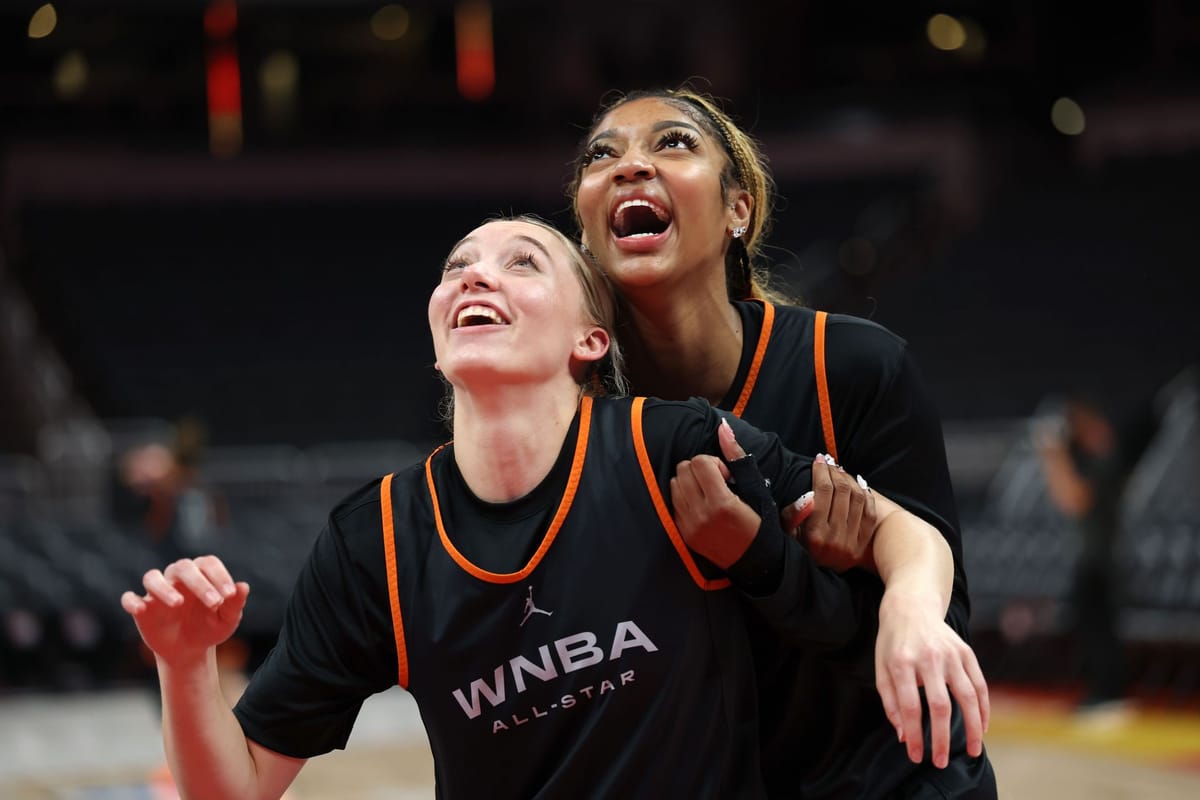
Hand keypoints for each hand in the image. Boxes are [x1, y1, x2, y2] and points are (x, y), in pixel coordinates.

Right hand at [120, 556, 248, 667]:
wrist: (189, 651)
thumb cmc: (210, 628)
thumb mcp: (226, 620)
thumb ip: (235, 604)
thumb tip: (244, 586)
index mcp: (201, 574)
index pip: (208, 563)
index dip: (219, 575)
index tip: (230, 595)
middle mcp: (177, 578)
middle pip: (182, 567)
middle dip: (199, 583)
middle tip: (214, 603)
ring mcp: (157, 592)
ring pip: (152, 577)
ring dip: (164, 588)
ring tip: (178, 603)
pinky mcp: (142, 609)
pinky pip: (129, 598)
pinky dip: (131, 601)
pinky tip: (141, 609)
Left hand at [669, 419, 768, 568]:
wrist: (755, 562)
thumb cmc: (761, 523)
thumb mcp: (756, 489)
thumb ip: (737, 457)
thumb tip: (723, 428)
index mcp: (722, 503)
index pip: (699, 462)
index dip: (713, 462)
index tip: (727, 476)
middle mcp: (701, 515)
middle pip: (683, 469)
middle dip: (699, 469)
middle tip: (717, 482)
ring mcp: (689, 526)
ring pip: (675, 483)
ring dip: (690, 481)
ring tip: (708, 493)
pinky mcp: (682, 533)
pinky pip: (673, 502)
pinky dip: (684, 497)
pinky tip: (701, 504)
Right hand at [786, 455, 876, 571]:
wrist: (814, 581)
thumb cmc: (797, 550)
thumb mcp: (785, 534)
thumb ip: (793, 515)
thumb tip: (809, 496)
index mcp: (814, 534)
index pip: (822, 492)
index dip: (821, 472)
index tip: (818, 460)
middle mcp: (835, 538)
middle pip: (841, 492)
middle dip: (835, 472)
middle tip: (830, 462)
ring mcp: (851, 542)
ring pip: (858, 499)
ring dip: (850, 480)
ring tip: (841, 472)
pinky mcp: (862, 545)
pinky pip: (869, 513)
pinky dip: (866, 496)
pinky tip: (858, 485)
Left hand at [875, 589, 988, 767]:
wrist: (911, 607)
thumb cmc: (892, 642)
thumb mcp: (880, 668)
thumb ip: (890, 702)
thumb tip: (902, 734)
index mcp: (902, 662)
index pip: (910, 707)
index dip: (914, 734)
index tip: (915, 755)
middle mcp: (929, 657)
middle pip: (940, 705)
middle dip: (942, 738)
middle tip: (940, 761)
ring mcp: (951, 654)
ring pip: (967, 696)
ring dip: (972, 728)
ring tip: (973, 751)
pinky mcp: (966, 652)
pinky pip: (980, 684)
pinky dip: (983, 708)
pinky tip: (982, 727)